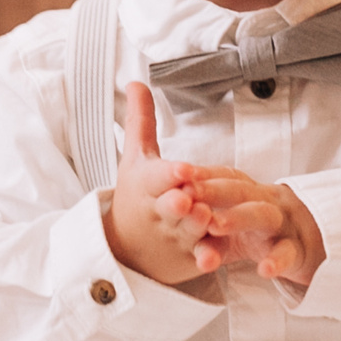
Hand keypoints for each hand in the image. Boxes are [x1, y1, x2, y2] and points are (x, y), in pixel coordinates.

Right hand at [104, 82, 215, 285]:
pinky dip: (205, 258)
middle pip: (170, 207)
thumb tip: (136, 81)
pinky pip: (199, 256)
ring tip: (206, 217)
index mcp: (148, 185)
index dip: (168, 174)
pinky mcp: (189, 255)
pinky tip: (214, 259)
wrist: (126, 248)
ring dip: (196, 226)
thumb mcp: (136, 159)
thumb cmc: (138, 195)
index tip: (181, 168)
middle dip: (177, 203)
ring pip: (188, 231)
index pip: (156, 177)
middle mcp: (160, 212)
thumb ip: (141, 121)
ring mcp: (175, 236)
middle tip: (188, 198)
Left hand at [178, 166, 325, 283]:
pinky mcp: (296, 250)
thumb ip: (201, 214)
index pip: (222, 176)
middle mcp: (264, 200)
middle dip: (212, 189)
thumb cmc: (256, 230)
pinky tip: (264, 269)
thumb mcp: (227, 219)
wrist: (308, 243)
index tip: (177, 172)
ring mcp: (282, 224)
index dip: (201, 173)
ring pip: (262, 215)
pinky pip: (288, 253)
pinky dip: (278, 260)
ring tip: (214, 225)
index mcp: (246, 190)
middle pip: (238, 190)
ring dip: (238, 217)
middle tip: (187, 193)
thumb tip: (162, 201)